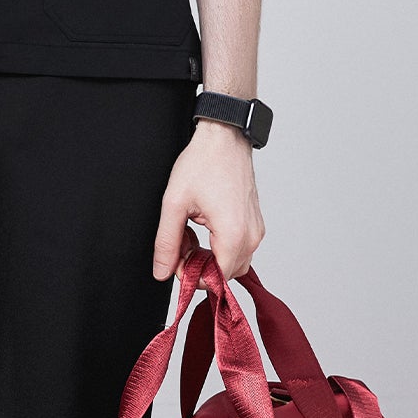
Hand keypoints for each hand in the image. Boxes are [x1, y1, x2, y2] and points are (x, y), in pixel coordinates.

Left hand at [152, 120, 264, 283]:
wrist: (224, 136)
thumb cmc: (203, 162)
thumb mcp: (175, 202)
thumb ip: (167, 242)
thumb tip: (162, 272)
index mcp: (233, 235)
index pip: (216, 280)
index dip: (192, 275)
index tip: (176, 258)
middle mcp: (251, 237)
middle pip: (225, 273)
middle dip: (199, 264)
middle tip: (179, 241)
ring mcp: (256, 229)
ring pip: (231, 261)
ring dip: (208, 254)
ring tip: (189, 229)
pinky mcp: (255, 222)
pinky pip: (238, 247)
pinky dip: (218, 243)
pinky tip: (201, 223)